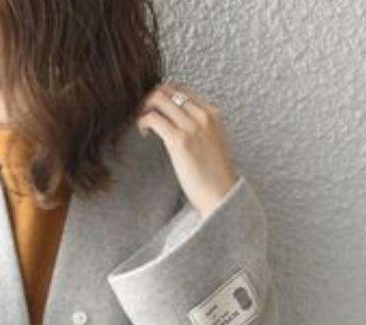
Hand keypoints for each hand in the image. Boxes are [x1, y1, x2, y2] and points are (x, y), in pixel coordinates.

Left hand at [134, 82, 241, 217]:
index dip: (165, 95)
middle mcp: (203, 115)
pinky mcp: (179, 141)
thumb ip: (201, 130)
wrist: (222, 194)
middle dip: (152, 99)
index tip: (157, 108)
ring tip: (143, 124)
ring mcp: (191, 126)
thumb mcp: (213, 143)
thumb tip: (180, 126)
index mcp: (212, 114)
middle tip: (145, 114)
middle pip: (169, 89)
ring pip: (160, 99)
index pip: (183, 90)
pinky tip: (143, 133)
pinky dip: (143, 121)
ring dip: (145, 108)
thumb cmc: (216, 176)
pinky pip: (153, 118)